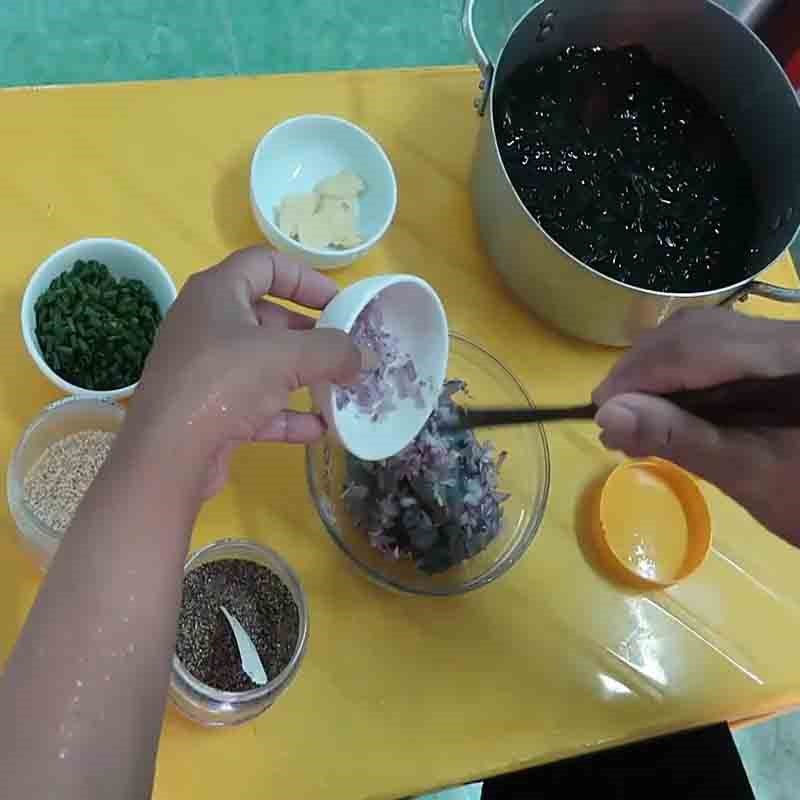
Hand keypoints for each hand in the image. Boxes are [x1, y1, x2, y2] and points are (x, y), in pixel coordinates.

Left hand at [127, 247, 361, 496]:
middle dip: (310, 334)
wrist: (168, 453)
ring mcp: (204, 369)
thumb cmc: (225, 382)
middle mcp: (206, 324)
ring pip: (262, 363)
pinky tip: (319, 428)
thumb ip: (334, 350)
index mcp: (217, 292)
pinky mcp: (207, 410)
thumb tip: (365, 357)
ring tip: (339, 387)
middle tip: (343, 348)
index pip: (264, 264)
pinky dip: (286, 413)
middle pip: (266, 316)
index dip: (305, 278)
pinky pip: (255, 404)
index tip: (339, 303)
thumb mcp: (288, 356)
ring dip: (302, 375)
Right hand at [592, 308, 799, 546]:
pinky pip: (717, 348)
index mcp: (793, 356)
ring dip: (657, 372)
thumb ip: (678, 438)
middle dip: (644, 371)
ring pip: (702, 335)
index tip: (599, 408)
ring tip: (632, 415)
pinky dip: (680, 375)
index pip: (698, 347)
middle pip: (697, 332)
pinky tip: (664, 406)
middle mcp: (790, 334)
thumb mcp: (748, 473)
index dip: (640, 373)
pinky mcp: (778, 354)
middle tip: (611, 417)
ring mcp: (784, 341)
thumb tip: (607, 415)